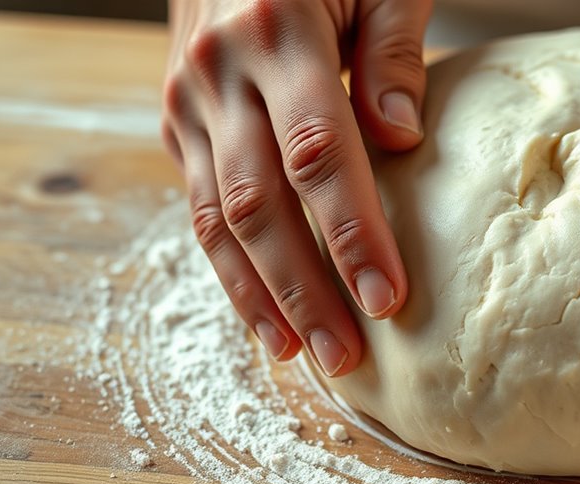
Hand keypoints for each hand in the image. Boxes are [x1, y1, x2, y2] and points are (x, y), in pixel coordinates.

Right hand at [161, 0, 431, 375]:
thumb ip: (393, 50)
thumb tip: (402, 140)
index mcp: (277, 29)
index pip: (318, 152)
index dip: (352, 231)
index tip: (386, 296)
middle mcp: (218, 72)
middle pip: (260, 203)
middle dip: (304, 287)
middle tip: (344, 352)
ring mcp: (188, 101)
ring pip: (219, 218)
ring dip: (261, 295)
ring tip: (302, 354)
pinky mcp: (178, 123)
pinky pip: (201, 207)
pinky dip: (230, 267)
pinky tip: (262, 312)